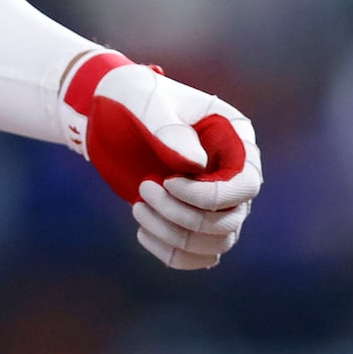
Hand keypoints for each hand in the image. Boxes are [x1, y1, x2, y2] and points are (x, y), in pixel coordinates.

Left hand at [59, 51, 262, 270]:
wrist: (107, 113)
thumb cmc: (133, 98)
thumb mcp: (147, 102)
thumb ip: (170, 129)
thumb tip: (199, 166)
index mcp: (235, 137)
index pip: (245, 184)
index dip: (210, 196)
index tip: (168, 183)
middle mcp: (233, 172)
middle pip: (231, 219)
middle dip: (184, 216)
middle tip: (144, 189)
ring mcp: (216, 199)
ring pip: (217, 242)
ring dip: (175, 237)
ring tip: (137, 208)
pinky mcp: (194, 218)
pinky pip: (201, 255)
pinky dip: (172, 254)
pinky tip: (142, 232)